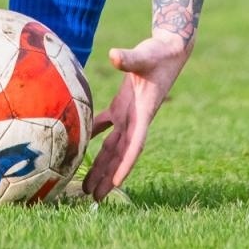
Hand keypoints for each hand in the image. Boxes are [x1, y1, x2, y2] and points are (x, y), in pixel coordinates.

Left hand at [83, 33, 191, 199]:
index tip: (116, 185)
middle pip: (120, 154)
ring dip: (101, 164)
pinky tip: (80, 145)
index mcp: (144, 113)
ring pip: (112, 145)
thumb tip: (114, 55)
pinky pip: (106, 125)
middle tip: (94, 198)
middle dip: (108, 176)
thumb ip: (129, 58)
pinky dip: (93, 135)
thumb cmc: (159, 53)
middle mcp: (136, 119)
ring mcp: (129, 114)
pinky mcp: (123, 105)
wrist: (168, 49)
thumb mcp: (144, 56)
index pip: (134, 145)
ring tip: (87, 185)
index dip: (125, 165)